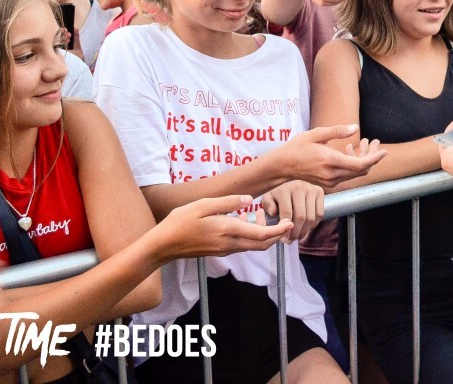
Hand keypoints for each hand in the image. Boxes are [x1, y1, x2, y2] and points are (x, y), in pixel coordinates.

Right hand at [153, 195, 293, 261]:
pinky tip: (245, 221)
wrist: (163, 245)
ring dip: (263, 235)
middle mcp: (230, 244)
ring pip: (252, 246)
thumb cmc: (180, 222)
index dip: (278, 230)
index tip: (290, 222)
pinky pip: (242, 246)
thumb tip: (250, 201)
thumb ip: (228, 203)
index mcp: (228, 231)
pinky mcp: (219, 251)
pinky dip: (251, 236)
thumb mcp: (203, 205)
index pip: (261, 235)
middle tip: (283, 220)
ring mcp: (224, 250)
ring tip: (261, 215)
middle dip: (276, 234)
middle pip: (261, 244)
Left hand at [261, 181, 324, 241]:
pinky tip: (306, 227)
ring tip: (298, 236)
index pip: (287, 213)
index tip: (283, 240)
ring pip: (310, 217)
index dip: (286, 229)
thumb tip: (273, 213)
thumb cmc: (278, 196)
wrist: (292, 186)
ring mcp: (311, 189)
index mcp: (284, 189)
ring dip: (304, 231)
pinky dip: (313, 224)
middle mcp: (299, 187)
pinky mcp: (320, 191)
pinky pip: (319, 214)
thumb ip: (267, 206)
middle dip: (296, 232)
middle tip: (291, 240)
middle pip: (300, 216)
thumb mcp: (268, 199)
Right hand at [277, 124, 386, 187]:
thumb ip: (337, 131)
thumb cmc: (298, 147)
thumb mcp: (316, 134)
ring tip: (364, 142)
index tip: (384, 150)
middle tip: (374, 141)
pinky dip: (353, 164)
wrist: (283, 166)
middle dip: (372, 156)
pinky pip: (348, 175)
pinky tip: (349, 150)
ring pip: (356, 173)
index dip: (375, 158)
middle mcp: (333, 174)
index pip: (360, 165)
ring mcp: (331, 181)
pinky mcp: (329, 184)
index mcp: (331, 161)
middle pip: (362, 169)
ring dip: (363, 159)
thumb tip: (355, 128)